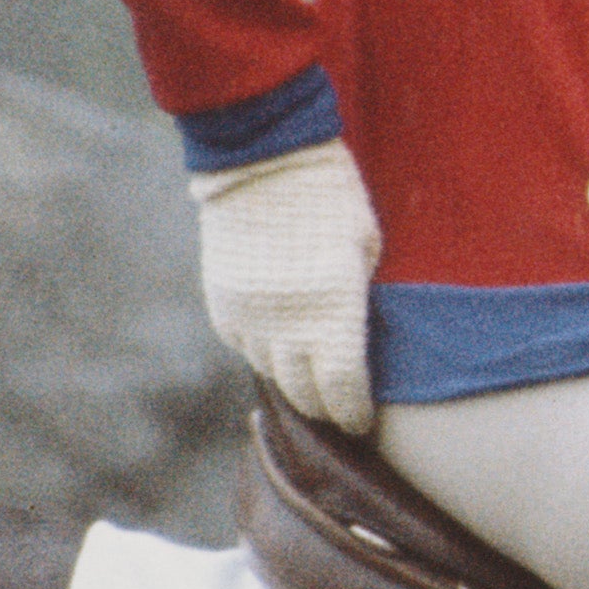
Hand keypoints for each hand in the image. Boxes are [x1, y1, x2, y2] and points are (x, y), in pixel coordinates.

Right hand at [193, 138, 380, 431]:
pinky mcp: (222, 302)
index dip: (354, 413)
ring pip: (271, 372)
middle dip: (325, 407)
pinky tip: (279, 350)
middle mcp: (287, 325)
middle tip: (339, 414)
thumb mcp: (367, 250)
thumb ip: (360, 299)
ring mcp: (249, 316)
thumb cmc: (333, 199)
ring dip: (293, 383)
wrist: (263, 163)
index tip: (362, 424)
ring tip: (310, 388)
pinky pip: (243, 345)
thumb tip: (354, 335)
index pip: (343, 389)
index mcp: (333, 314)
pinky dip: (263, 352)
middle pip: (304, 391)